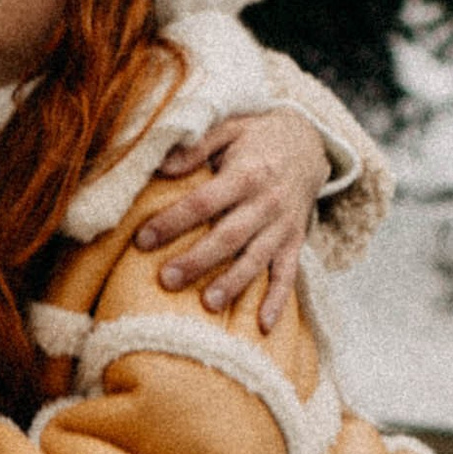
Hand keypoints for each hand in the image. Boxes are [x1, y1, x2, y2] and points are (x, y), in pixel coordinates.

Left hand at [132, 109, 331, 331]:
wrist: (309, 142)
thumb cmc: (258, 136)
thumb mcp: (229, 127)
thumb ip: (196, 146)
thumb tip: (161, 165)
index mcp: (247, 173)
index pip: (204, 202)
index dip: (173, 221)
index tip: (143, 239)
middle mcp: (267, 202)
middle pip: (229, 236)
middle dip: (198, 260)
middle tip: (167, 280)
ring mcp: (283, 226)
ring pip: (256, 259)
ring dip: (233, 284)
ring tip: (208, 305)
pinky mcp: (294, 241)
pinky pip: (288, 274)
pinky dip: (278, 300)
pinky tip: (265, 326)